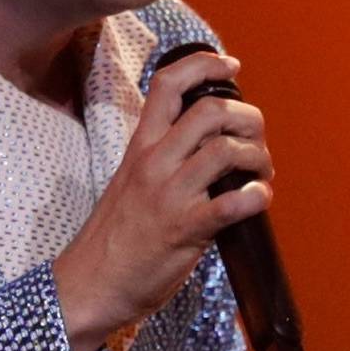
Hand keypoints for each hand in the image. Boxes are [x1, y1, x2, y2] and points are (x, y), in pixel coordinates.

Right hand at [53, 47, 271, 350]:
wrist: (89, 286)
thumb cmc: (113, 240)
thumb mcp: (129, 183)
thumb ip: (163, 159)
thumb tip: (208, 144)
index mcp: (140, 148)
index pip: (168, 84)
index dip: (205, 65)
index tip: (231, 68)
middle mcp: (154, 164)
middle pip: (210, 110)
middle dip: (248, 118)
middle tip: (255, 140)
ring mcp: (169, 195)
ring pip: (226, 150)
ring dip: (257, 158)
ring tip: (259, 175)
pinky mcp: (185, 229)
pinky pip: (232, 203)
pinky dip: (256, 197)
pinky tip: (257, 200)